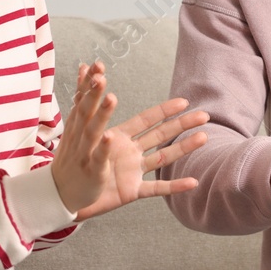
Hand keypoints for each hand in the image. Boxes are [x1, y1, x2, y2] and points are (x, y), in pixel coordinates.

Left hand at [49, 60, 211, 220]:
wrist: (66, 194)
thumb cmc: (74, 164)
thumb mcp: (77, 133)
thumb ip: (84, 105)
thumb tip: (86, 75)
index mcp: (120, 138)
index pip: (146, 119)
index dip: (164, 110)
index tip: (183, 101)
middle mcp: (131, 153)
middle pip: (161, 134)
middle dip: (181, 124)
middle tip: (204, 115)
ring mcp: (133, 172)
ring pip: (163, 158)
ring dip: (183, 148)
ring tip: (204, 137)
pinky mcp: (130, 192)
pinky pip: (155, 189)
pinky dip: (174, 186)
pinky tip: (193, 182)